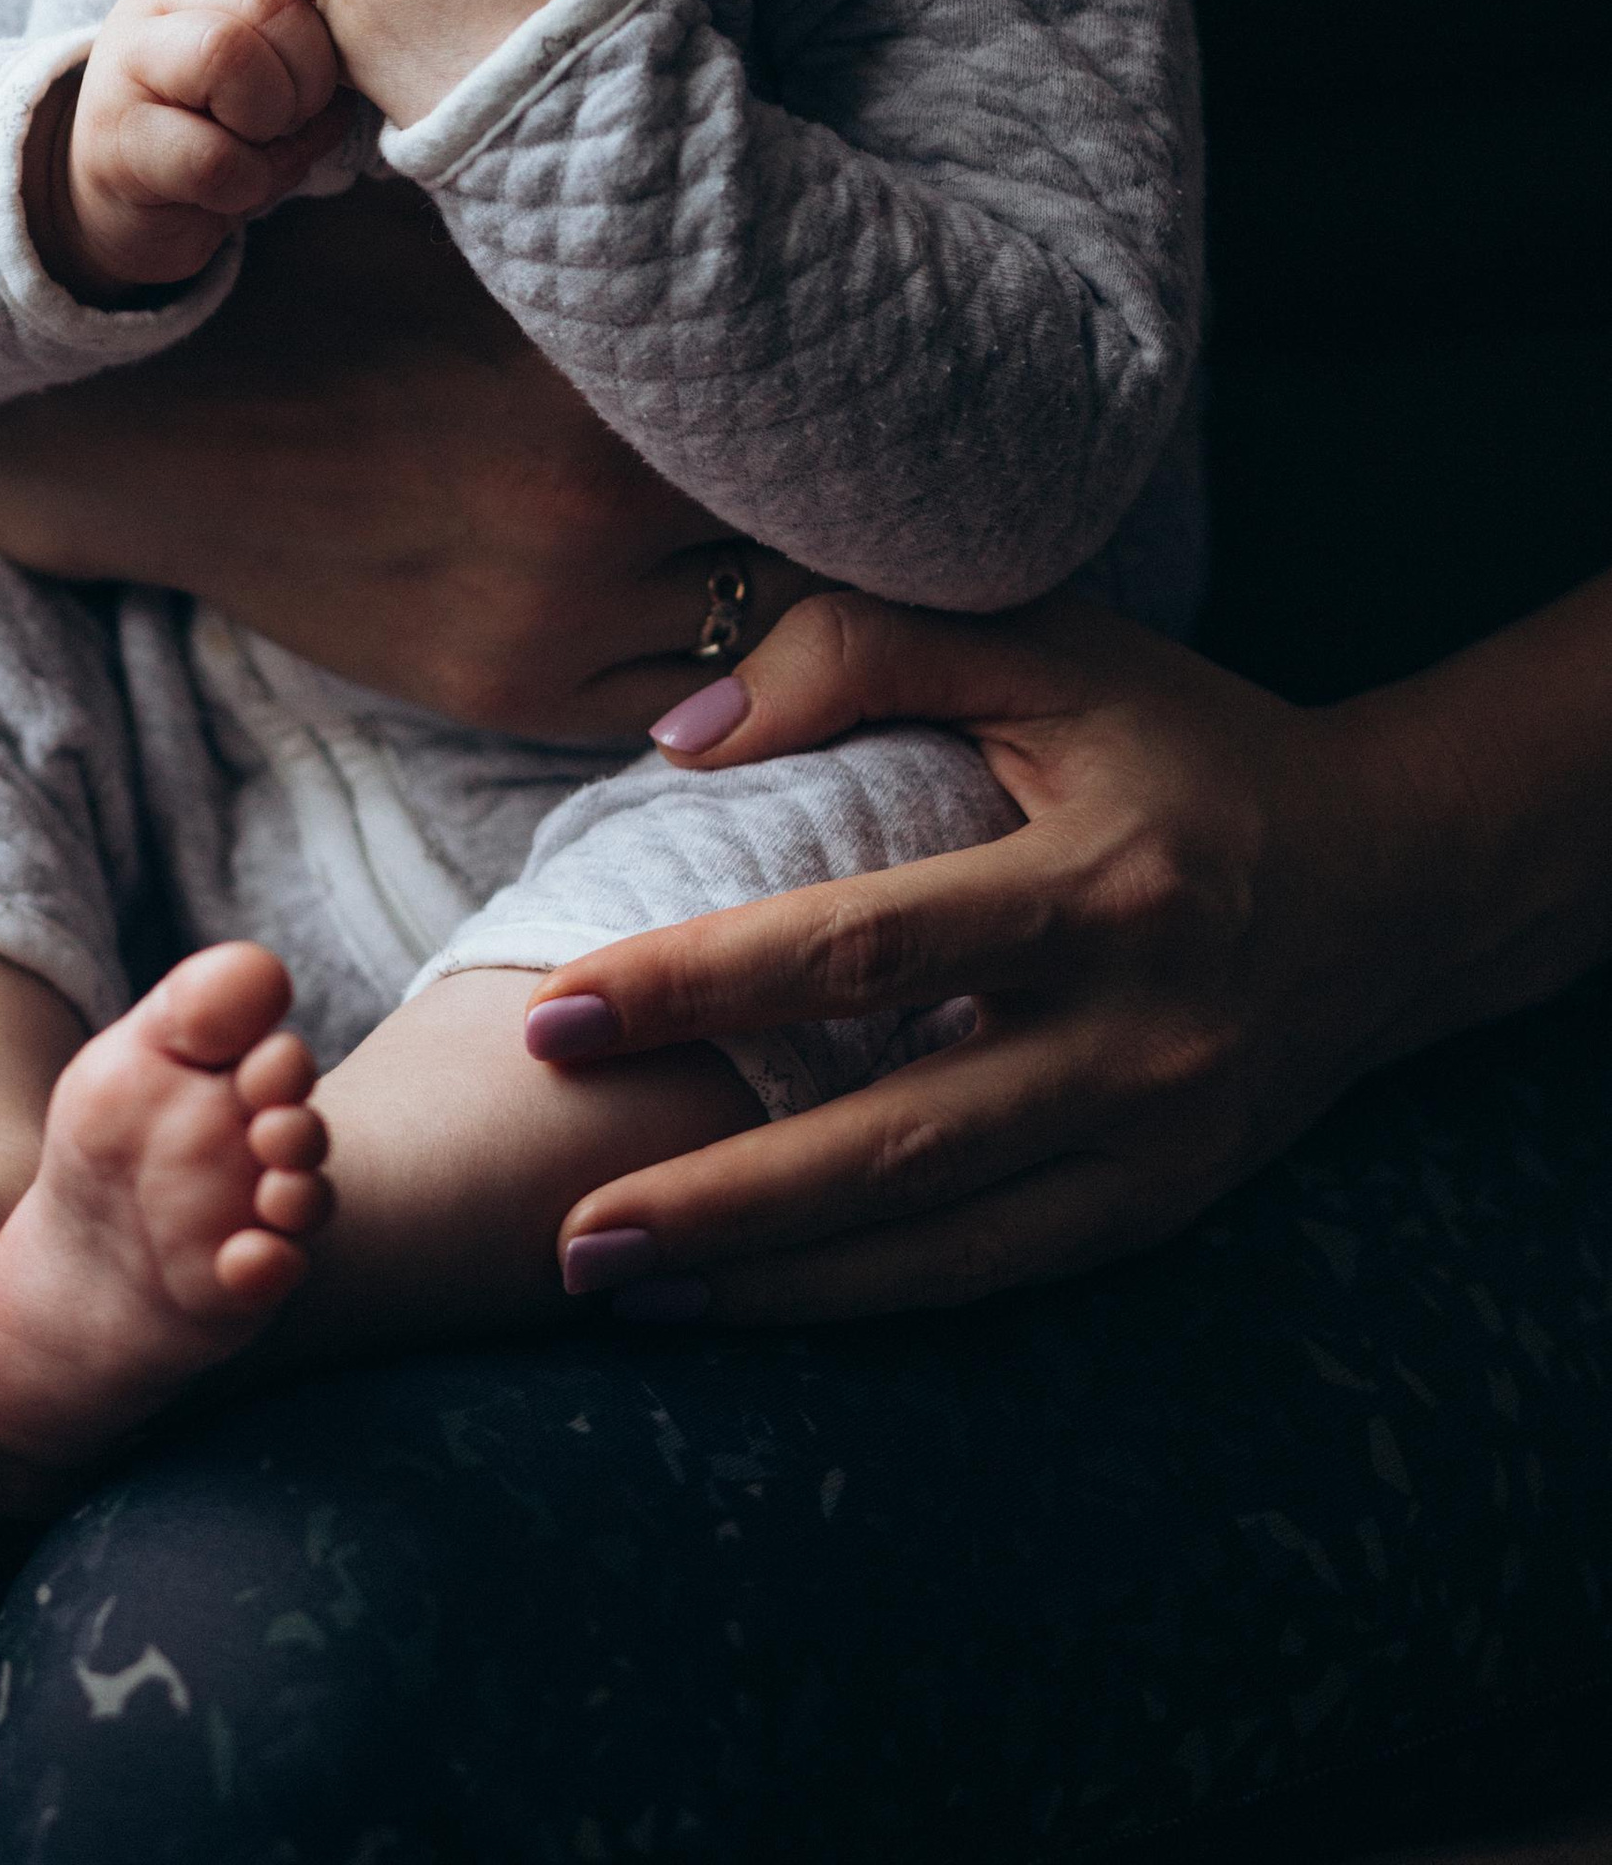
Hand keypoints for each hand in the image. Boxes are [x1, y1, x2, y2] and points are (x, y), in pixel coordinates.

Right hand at [31, 0, 345, 304]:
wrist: (125, 203)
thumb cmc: (219, 126)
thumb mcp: (268, 61)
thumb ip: (310, 27)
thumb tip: (386, 17)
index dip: (330, 26)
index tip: (324, 75)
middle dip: (309, 74)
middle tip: (295, 115)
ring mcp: (127, 65)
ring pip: (227, 53)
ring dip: (273, 118)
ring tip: (261, 143)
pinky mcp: (118, 142)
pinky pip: (213, 155)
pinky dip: (250, 181)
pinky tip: (237, 186)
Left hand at [529, 590, 1458, 1316]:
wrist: (1389, 876)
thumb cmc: (1178, 742)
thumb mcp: (1046, 646)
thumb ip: (861, 649)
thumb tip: (679, 736)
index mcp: (1102, 881)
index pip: (866, 943)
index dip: (706, 982)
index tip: (558, 1014)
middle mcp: (1137, 1030)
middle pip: (899, 1132)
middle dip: (722, 1190)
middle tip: (565, 1229)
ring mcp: (1158, 1138)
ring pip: (942, 1236)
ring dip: (774, 1275)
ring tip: (615, 1288)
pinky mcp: (1162, 1205)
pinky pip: (997, 1272)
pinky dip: (867, 1296)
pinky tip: (748, 1301)